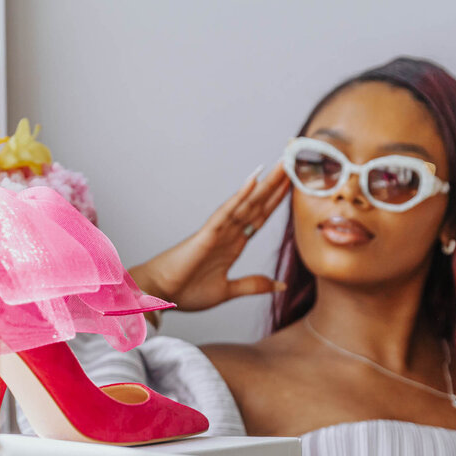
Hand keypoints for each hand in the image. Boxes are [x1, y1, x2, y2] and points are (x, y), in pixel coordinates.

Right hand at [130, 163, 290, 313]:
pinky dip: (240, 196)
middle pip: (258, 203)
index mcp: (234, 244)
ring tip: (282, 163)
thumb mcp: (228, 291)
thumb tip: (280, 285)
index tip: (296, 183)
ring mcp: (218, 231)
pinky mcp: (207, 235)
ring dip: (266, 183)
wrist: (160, 295)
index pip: (261, 216)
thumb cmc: (186, 291)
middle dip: (277, 184)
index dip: (278, 200)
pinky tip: (254, 180)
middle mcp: (228, 232)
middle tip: (294, 160)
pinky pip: (227, 212)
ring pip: (247, 202)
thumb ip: (253, 285)